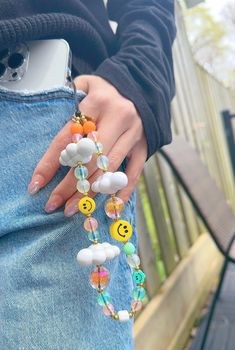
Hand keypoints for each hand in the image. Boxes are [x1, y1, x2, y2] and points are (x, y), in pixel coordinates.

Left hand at [28, 75, 146, 215]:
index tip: (37, 185)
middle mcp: (119, 118)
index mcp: (98, 102)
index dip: (51, 164)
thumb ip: (66, 108)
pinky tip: (111, 207)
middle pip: (90, 159)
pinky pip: (135, 172)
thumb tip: (54, 140)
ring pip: (110, 169)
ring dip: (91, 192)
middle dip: (70, 185)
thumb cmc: (107, 90)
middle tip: (55, 204)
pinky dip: (122, 191)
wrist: (141, 86)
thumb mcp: (85, 85)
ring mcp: (135, 134)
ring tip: (73, 209)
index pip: (69, 138)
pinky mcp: (145, 146)